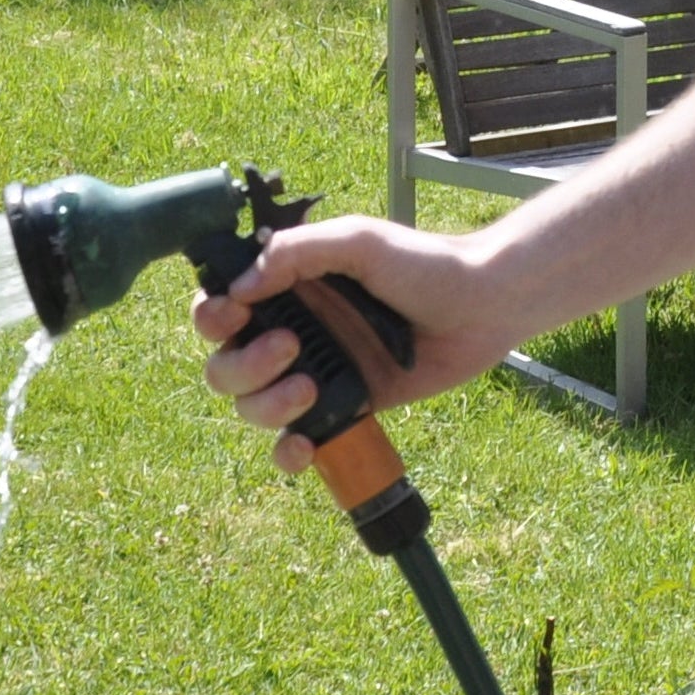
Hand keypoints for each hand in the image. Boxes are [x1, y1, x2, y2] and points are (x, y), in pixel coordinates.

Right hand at [193, 213, 518, 471]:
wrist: (482, 307)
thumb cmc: (425, 264)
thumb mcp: (358, 241)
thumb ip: (296, 253)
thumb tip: (238, 288)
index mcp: (290, 283)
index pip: (222, 304)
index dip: (212, 316)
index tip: (231, 317)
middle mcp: (295, 328)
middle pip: (225, 363)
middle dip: (243, 364)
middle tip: (290, 348)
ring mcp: (316, 371)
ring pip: (252, 405)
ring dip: (265, 405)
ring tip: (309, 389)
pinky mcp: (344, 408)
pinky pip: (295, 441)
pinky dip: (288, 453)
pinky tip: (302, 448)